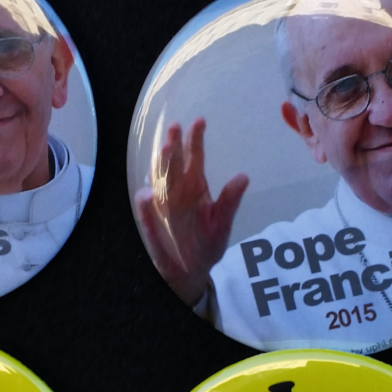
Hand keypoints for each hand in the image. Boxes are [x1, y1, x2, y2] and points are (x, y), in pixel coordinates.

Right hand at [134, 118, 248, 306]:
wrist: (191, 269)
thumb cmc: (208, 243)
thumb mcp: (223, 223)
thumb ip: (230, 200)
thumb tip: (244, 176)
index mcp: (195, 187)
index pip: (194, 157)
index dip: (195, 140)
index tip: (199, 122)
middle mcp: (177, 191)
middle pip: (174, 163)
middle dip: (174, 145)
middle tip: (176, 128)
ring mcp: (163, 205)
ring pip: (160, 180)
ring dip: (160, 166)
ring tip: (165, 149)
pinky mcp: (153, 222)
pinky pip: (147, 211)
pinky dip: (146, 204)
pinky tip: (147, 194)